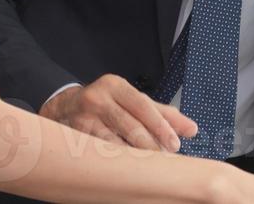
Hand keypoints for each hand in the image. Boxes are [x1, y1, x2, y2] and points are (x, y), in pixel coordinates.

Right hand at [40, 75, 196, 152]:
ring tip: (150, 167)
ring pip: (114, 142)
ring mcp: (84, 117)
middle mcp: (99, 98)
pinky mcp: (74, 135)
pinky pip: (99, 152)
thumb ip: (162, 113)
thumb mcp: (131, 101)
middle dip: (151, 144)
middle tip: (166, 159)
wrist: (62, 107)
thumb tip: (191, 129)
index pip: (143, 105)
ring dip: (134, 157)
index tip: (175, 143)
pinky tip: (126, 169)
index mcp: (117, 85)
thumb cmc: (105, 105)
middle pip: (130, 124)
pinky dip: (115, 161)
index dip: (161, 126)